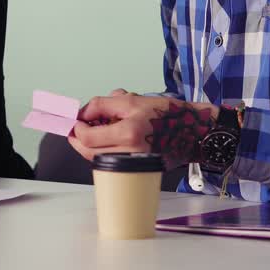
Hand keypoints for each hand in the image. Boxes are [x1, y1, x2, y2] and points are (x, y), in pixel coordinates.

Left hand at [68, 89, 217, 168]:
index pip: (88, 137)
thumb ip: (103, 105)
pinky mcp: (138, 169)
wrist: (194, 131)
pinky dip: (104, 152)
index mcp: (129, 133)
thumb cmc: (168, 114)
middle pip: (89, 152)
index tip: (75, 120)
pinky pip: (112, 162)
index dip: (76, 128)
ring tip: (91, 132)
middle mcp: (131, 152)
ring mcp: (134, 164)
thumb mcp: (133, 100)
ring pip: (99, 159)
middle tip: (75, 129)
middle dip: (78, 140)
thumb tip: (84, 113)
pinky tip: (107, 140)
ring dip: (89, 147)